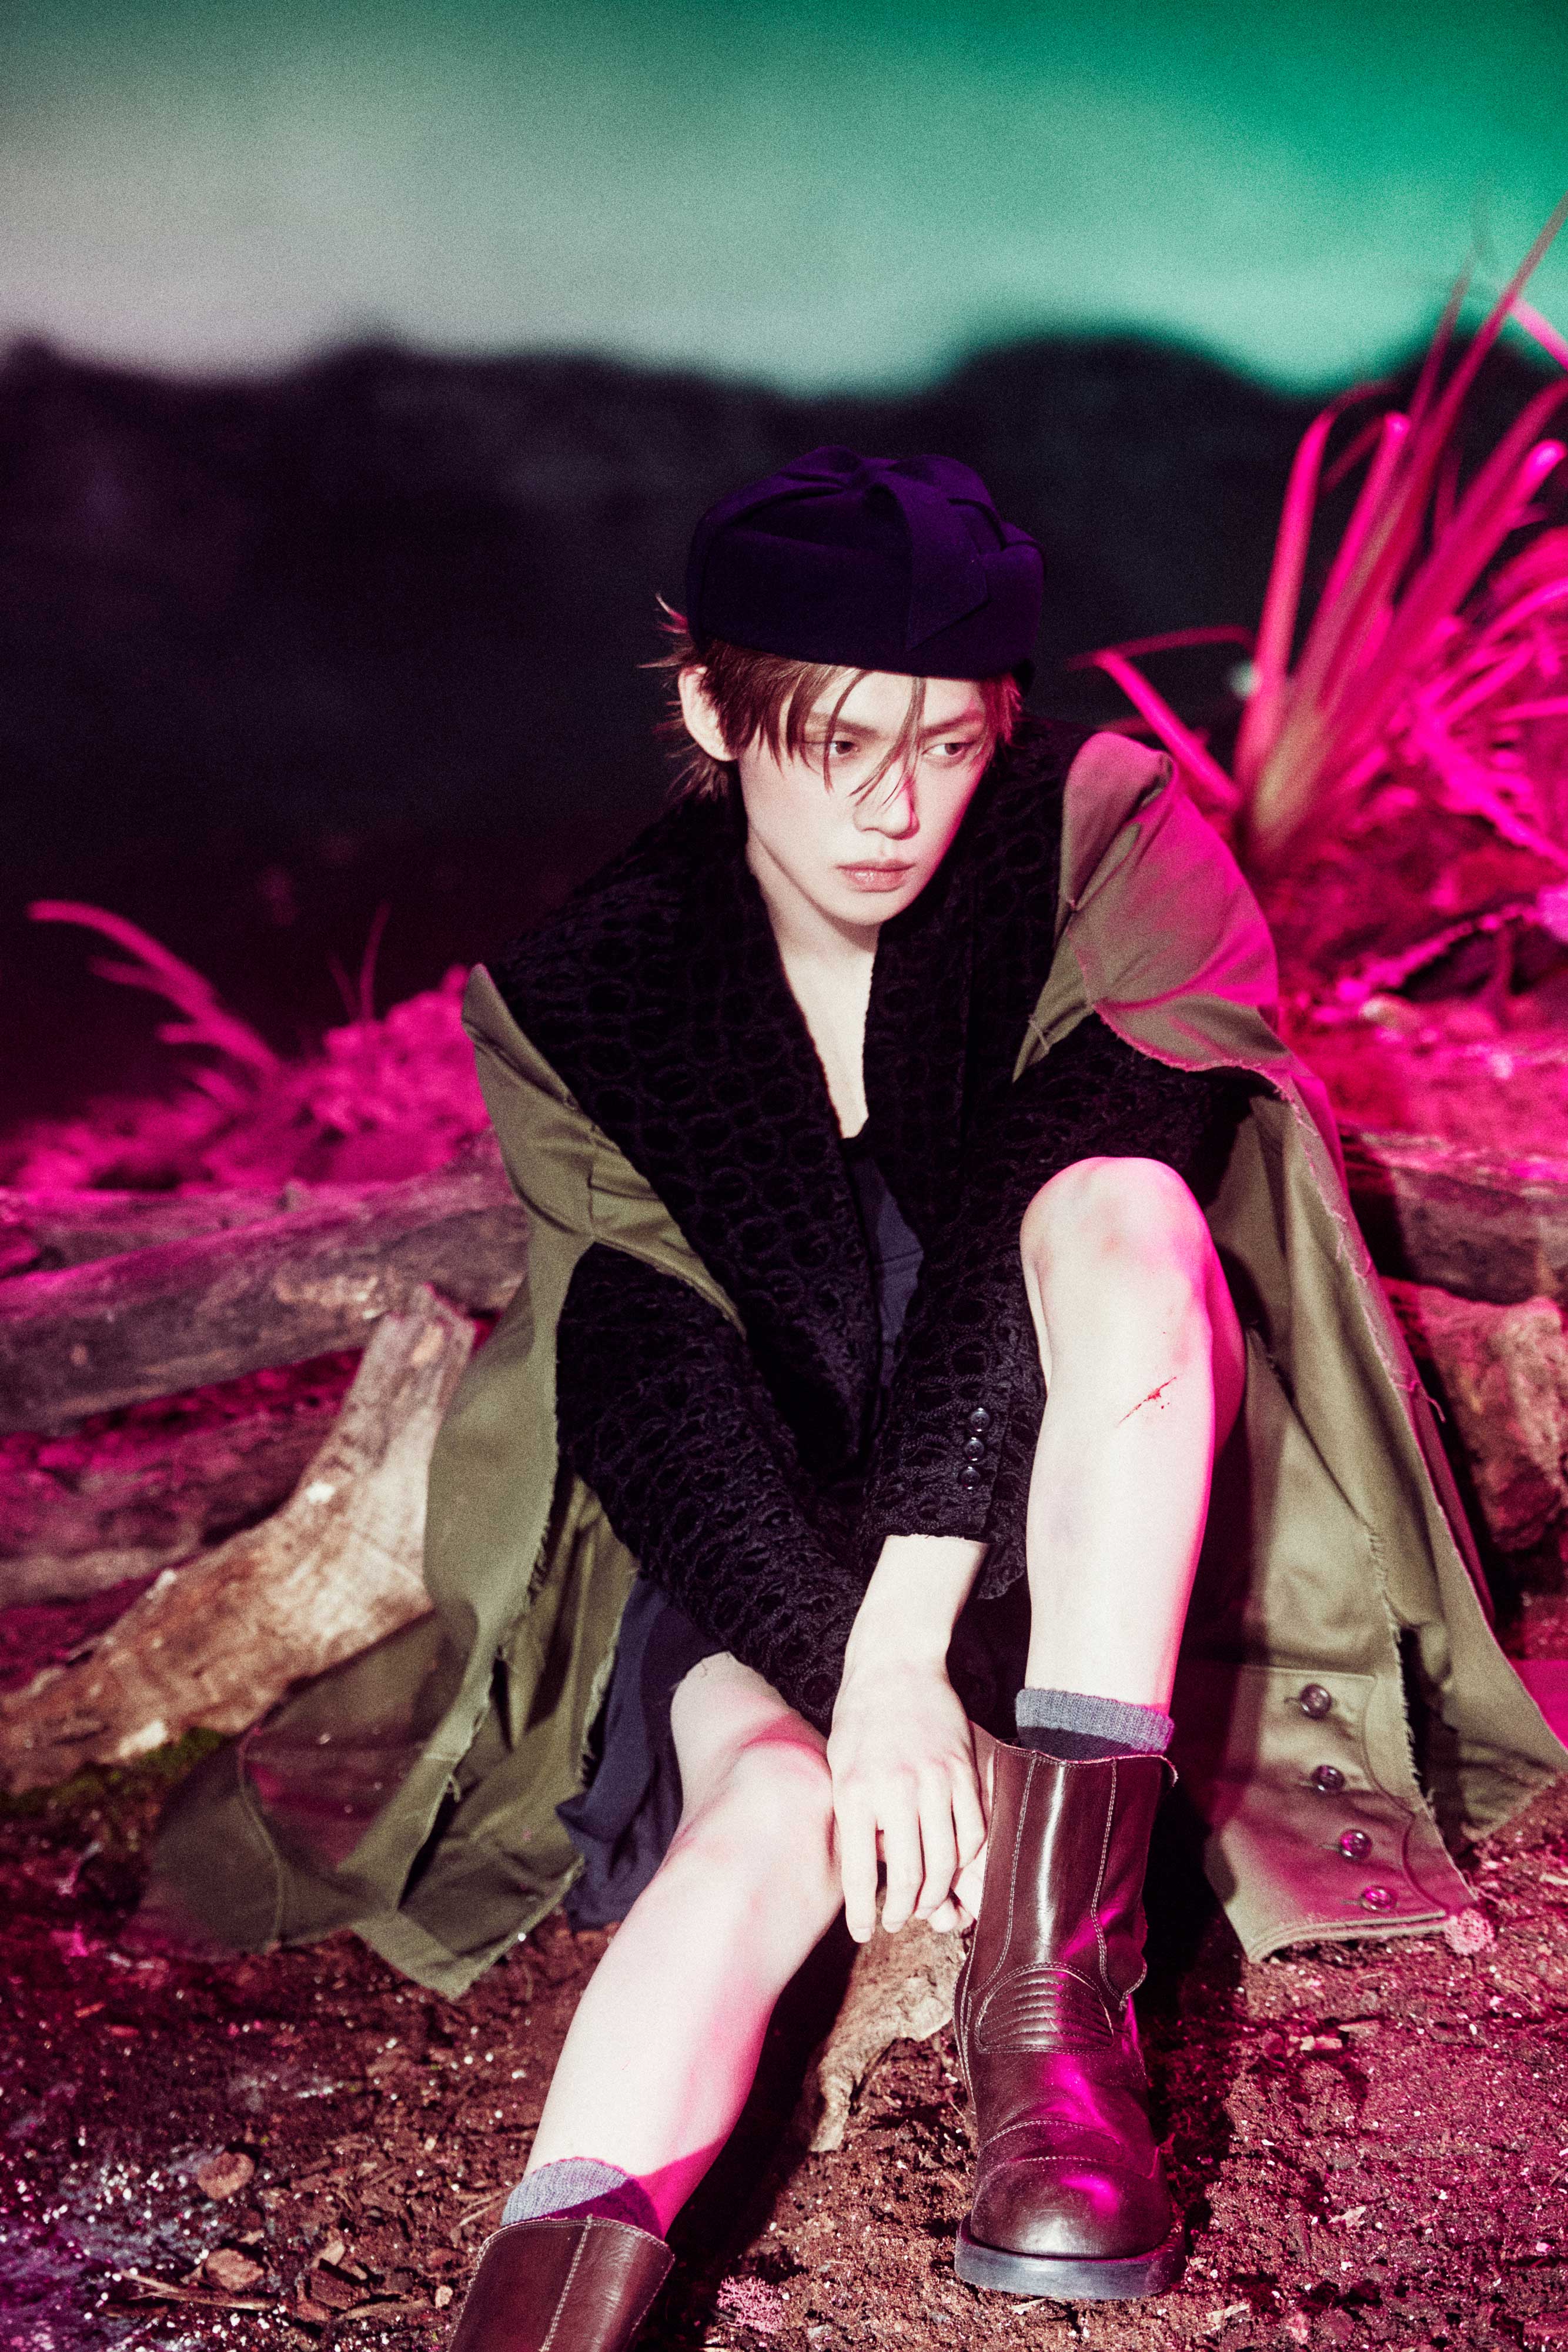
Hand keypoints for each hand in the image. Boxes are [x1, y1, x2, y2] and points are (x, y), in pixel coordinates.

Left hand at [827, 1658, 987, 1941]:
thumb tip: (869, 1867)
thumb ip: (854, 1816)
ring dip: (936, 1892)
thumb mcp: (839, 1767)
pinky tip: (953, 1865)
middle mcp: (895, 1790)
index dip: (863, 1912)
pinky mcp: (964, 1771)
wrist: (895, 1664)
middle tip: (897, 1920)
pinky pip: (973, 1832)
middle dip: (902, 1910)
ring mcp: (934, 1780)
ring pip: (946, 1861)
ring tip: (924, 1902)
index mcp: (854, 1792)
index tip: (864, 1932)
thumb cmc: (859, 1719)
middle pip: (908, 1875)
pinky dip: (966, 1859)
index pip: (859, 1872)